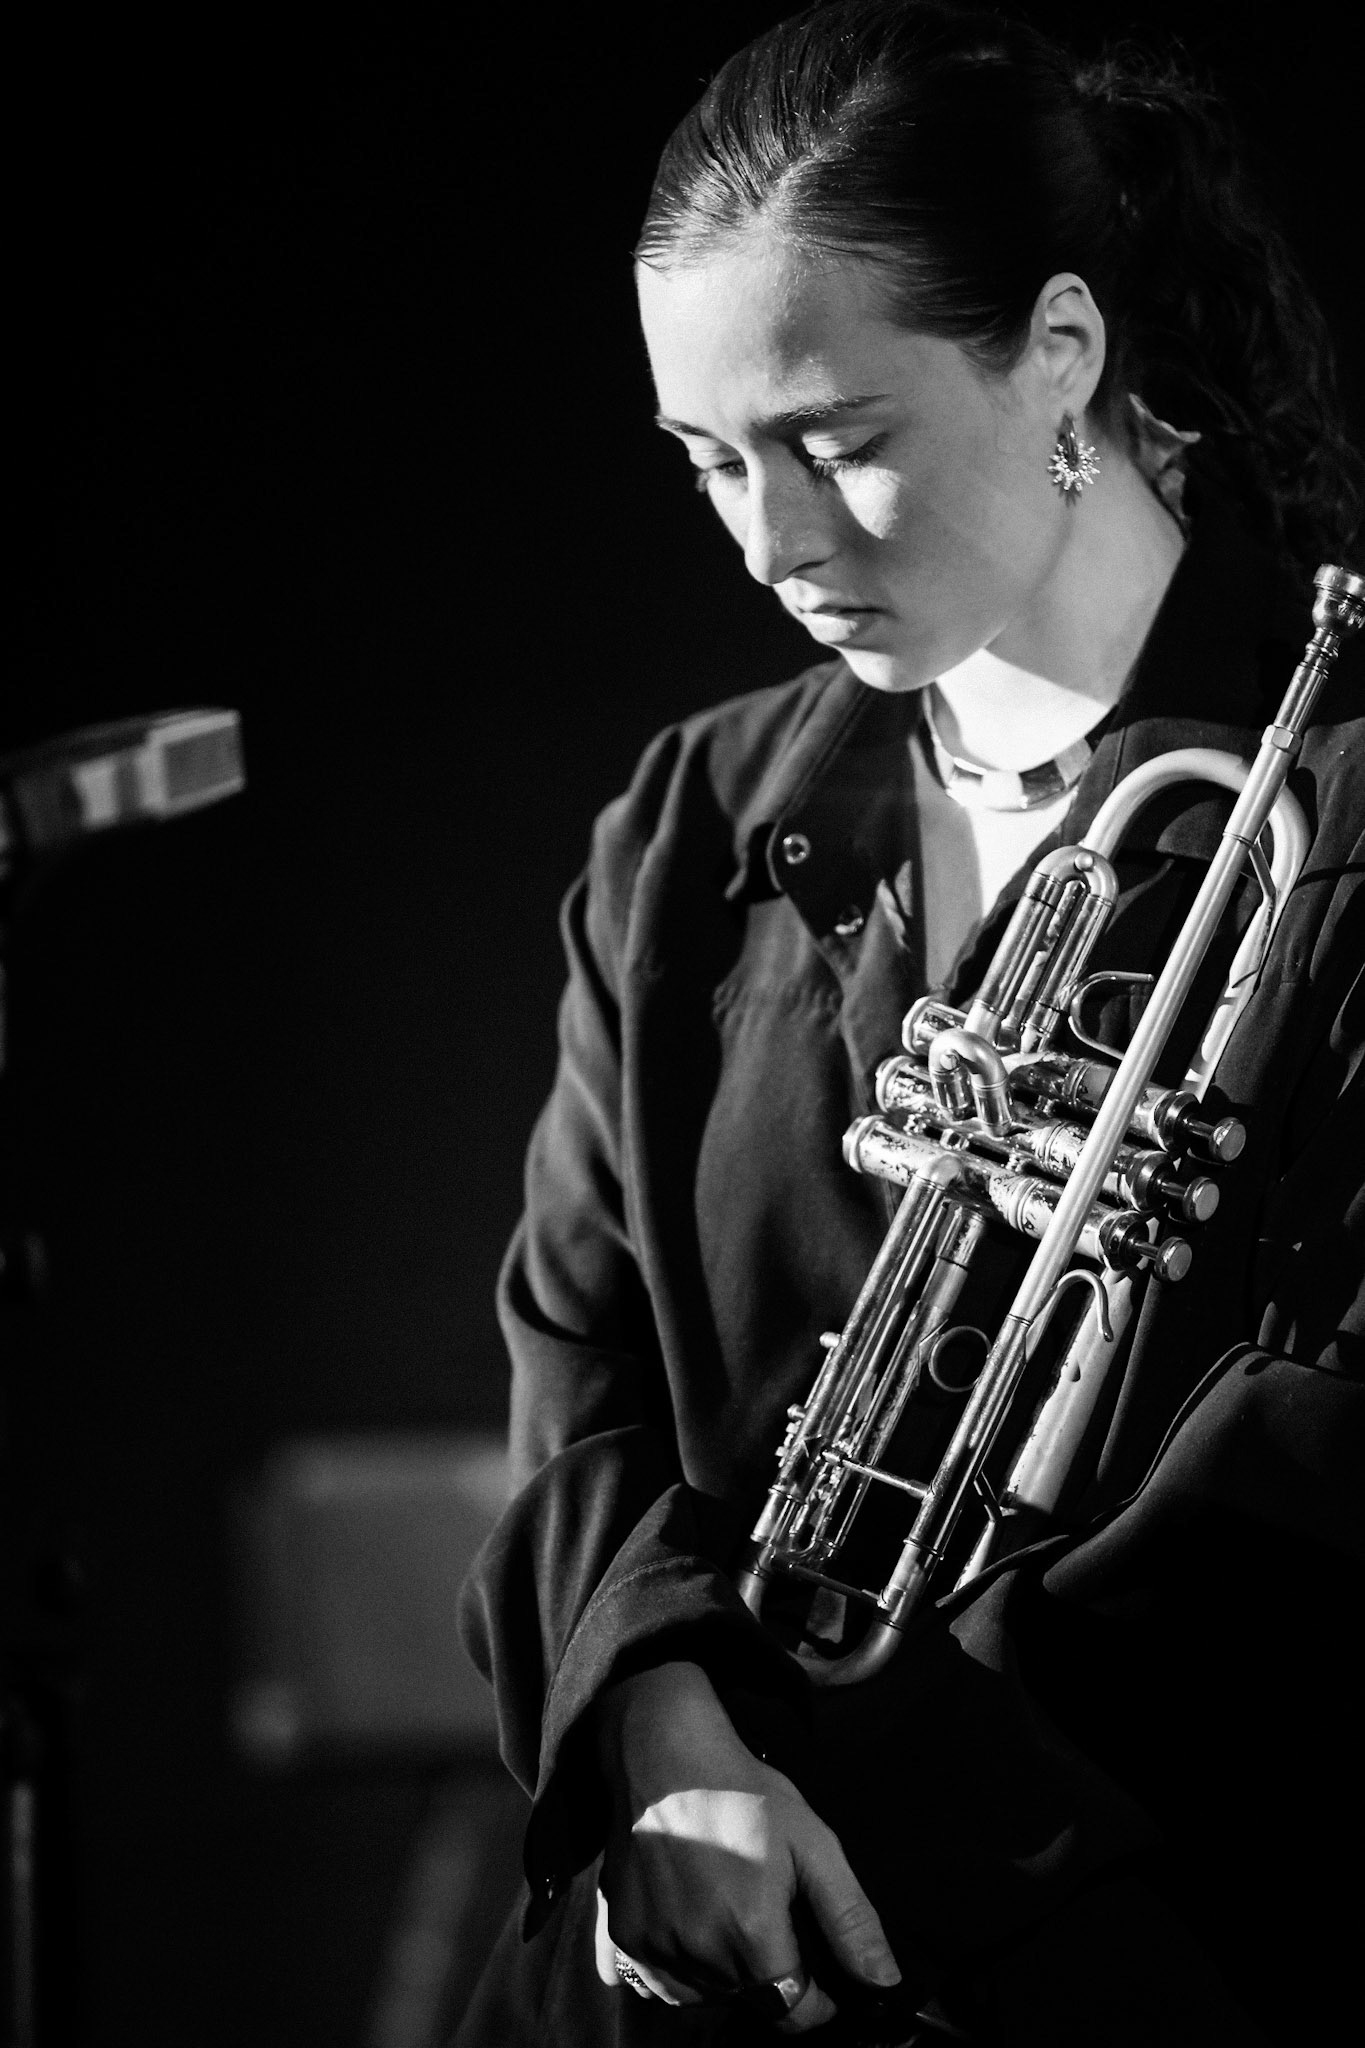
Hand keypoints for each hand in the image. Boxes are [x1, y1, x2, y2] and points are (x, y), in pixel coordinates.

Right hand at [591, 1661, 899, 2031]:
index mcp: (751, 1934)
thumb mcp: (812, 1842)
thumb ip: (850, 1918)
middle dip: (772, 1976)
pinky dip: (683, 1966)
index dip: (818, 2000)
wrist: (662, 1754)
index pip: (794, 2014)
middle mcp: (700, 1953)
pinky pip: (662, 1981)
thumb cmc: (743, 1792)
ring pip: (706, 1995)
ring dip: (726, 1974)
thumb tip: (886, 1981)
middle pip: (752, 2002)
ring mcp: (655, 1948)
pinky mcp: (624, 1936)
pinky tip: (692, 1918)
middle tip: (772, 1919)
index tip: (821, 1976)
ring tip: (730, 1913)